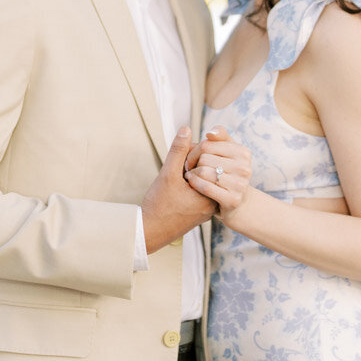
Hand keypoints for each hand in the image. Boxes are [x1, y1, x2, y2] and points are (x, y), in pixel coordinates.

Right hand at [141, 128, 215, 253]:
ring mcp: (205, 210)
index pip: (208, 162)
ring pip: (200, 180)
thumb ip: (178, 150)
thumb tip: (186, 128)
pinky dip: (186, 186)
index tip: (178, 167)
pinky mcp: (198, 213)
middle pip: (206, 171)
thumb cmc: (158, 205)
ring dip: (186, 175)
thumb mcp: (167, 174)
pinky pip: (196, 191)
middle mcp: (212, 204)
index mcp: (210, 195)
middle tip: (175, 175)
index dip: (190, 158)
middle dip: (189, 166)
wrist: (148, 232)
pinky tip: (174, 190)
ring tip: (173, 184)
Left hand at [184, 126, 252, 212]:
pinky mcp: (233, 199)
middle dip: (192, 163)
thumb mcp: (227, 152)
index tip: (191, 157)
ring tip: (190, 176)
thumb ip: (220, 137)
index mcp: (243, 152)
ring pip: (203, 172)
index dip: (194, 150)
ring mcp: (240, 184)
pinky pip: (205, 187)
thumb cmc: (227, 173)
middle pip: (204, 158)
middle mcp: (244, 167)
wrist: (239, 203)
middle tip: (190, 169)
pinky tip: (192, 184)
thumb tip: (210, 133)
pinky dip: (195, 184)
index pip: (207, 144)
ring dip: (192, 175)